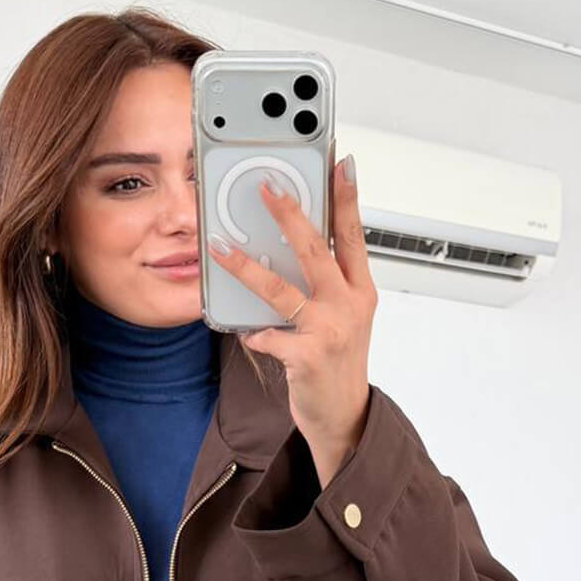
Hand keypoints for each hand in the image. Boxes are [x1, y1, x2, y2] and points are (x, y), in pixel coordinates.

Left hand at [206, 153, 377, 483]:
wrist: (345, 416)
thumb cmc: (339, 363)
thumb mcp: (346, 317)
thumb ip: (328, 284)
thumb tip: (297, 248)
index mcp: (360, 291)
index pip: (353, 235)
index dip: (347, 198)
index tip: (340, 164)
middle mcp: (348, 306)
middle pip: (316, 249)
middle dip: (290, 214)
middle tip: (267, 188)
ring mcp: (328, 330)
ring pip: (281, 288)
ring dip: (246, 267)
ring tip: (220, 248)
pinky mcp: (306, 356)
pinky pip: (268, 334)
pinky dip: (254, 333)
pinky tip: (248, 333)